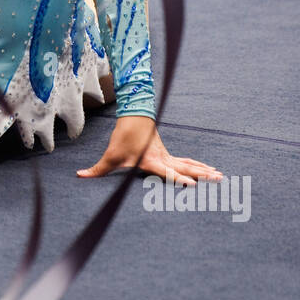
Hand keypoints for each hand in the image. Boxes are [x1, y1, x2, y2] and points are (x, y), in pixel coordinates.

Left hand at [76, 115, 222, 184]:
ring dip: (204, 170)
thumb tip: (79, 175)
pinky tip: (210, 170)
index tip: (192, 184)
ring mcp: (167, 156)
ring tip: (220, 176)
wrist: (133, 116)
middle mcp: (162, 159)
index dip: (178, 178)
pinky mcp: (168, 154)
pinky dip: (199, 166)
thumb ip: (97, 169)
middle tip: (218, 179)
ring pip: (189, 164)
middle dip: (201, 175)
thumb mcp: (109, 155)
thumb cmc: (123, 137)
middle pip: (185, 168)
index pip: (166, 172)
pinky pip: (187, 162)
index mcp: (150, 161)